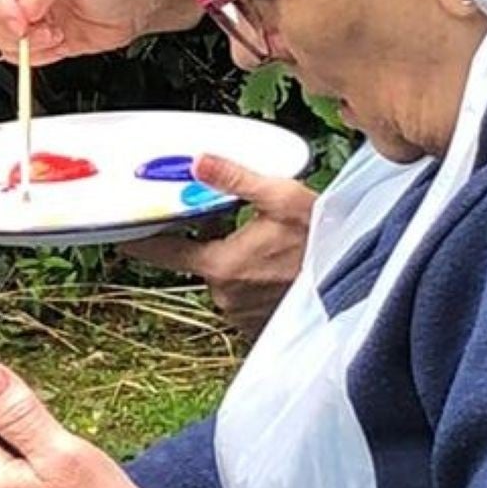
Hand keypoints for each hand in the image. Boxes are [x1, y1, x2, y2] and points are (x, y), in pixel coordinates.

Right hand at [0, 0, 201, 65]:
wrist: (135, 5)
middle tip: (44, 29)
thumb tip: (24, 5)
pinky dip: (35, 55)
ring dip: (26, 43)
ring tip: (55, 33)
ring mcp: (20, 8)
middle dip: (14, 28)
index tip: (21, 22)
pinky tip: (59, 41)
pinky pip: (13, 53)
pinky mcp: (30, 34)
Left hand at [122, 154, 316, 336]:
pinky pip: (244, 299)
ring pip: (224, 280)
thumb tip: (197, 160)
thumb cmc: (326, 242)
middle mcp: (225, 295)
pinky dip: (253, 282)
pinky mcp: (260, 327)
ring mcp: (242, 315)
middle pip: (200, 261)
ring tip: (268, 245)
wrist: (362, 282)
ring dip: (235, 262)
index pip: (163, 252)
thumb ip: (234, 178)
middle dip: (210, 240)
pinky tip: (276, 268)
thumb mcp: (281, 198)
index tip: (124, 235)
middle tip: (235, 220)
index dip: (142, 240)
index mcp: (221, 264)